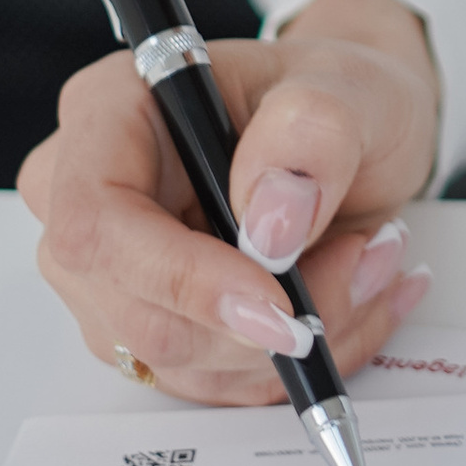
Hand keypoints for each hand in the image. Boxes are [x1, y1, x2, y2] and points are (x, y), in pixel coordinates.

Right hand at [20, 0, 442, 404]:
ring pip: (186, 360)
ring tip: (372, 259)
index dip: (179, 278)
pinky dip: (298, 358)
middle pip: (139, 313)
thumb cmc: (335, 94)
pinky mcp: (156, 325)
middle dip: (266, 317)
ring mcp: (115, 275)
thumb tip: (270, 223)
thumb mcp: (351, 84)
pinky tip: (357, 295)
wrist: (356, 131)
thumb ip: (313, 133)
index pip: (95, 222)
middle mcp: (92, 198)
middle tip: (367, 257)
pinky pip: (219, 380)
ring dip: (296, 336)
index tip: (277, 303)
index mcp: (108, 112)